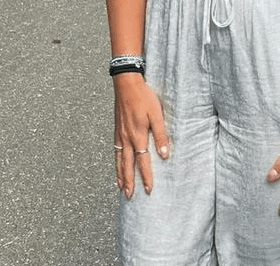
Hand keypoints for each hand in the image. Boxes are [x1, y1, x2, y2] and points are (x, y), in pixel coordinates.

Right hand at [113, 74, 169, 198]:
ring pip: (119, 160)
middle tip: (130, 196)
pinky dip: (115, 161)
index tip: (149, 190)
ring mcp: (120, 134)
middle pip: (127, 165)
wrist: (126, 83)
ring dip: (120, 175)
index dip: (146, 177)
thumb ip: (161, 135)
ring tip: (121, 188)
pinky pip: (115, 150)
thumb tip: (164, 155)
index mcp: (138, 136)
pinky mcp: (117, 128)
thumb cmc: (143, 97)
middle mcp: (126, 138)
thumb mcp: (157, 114)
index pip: (143, 162)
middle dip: (130, 182)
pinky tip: (116, 164)